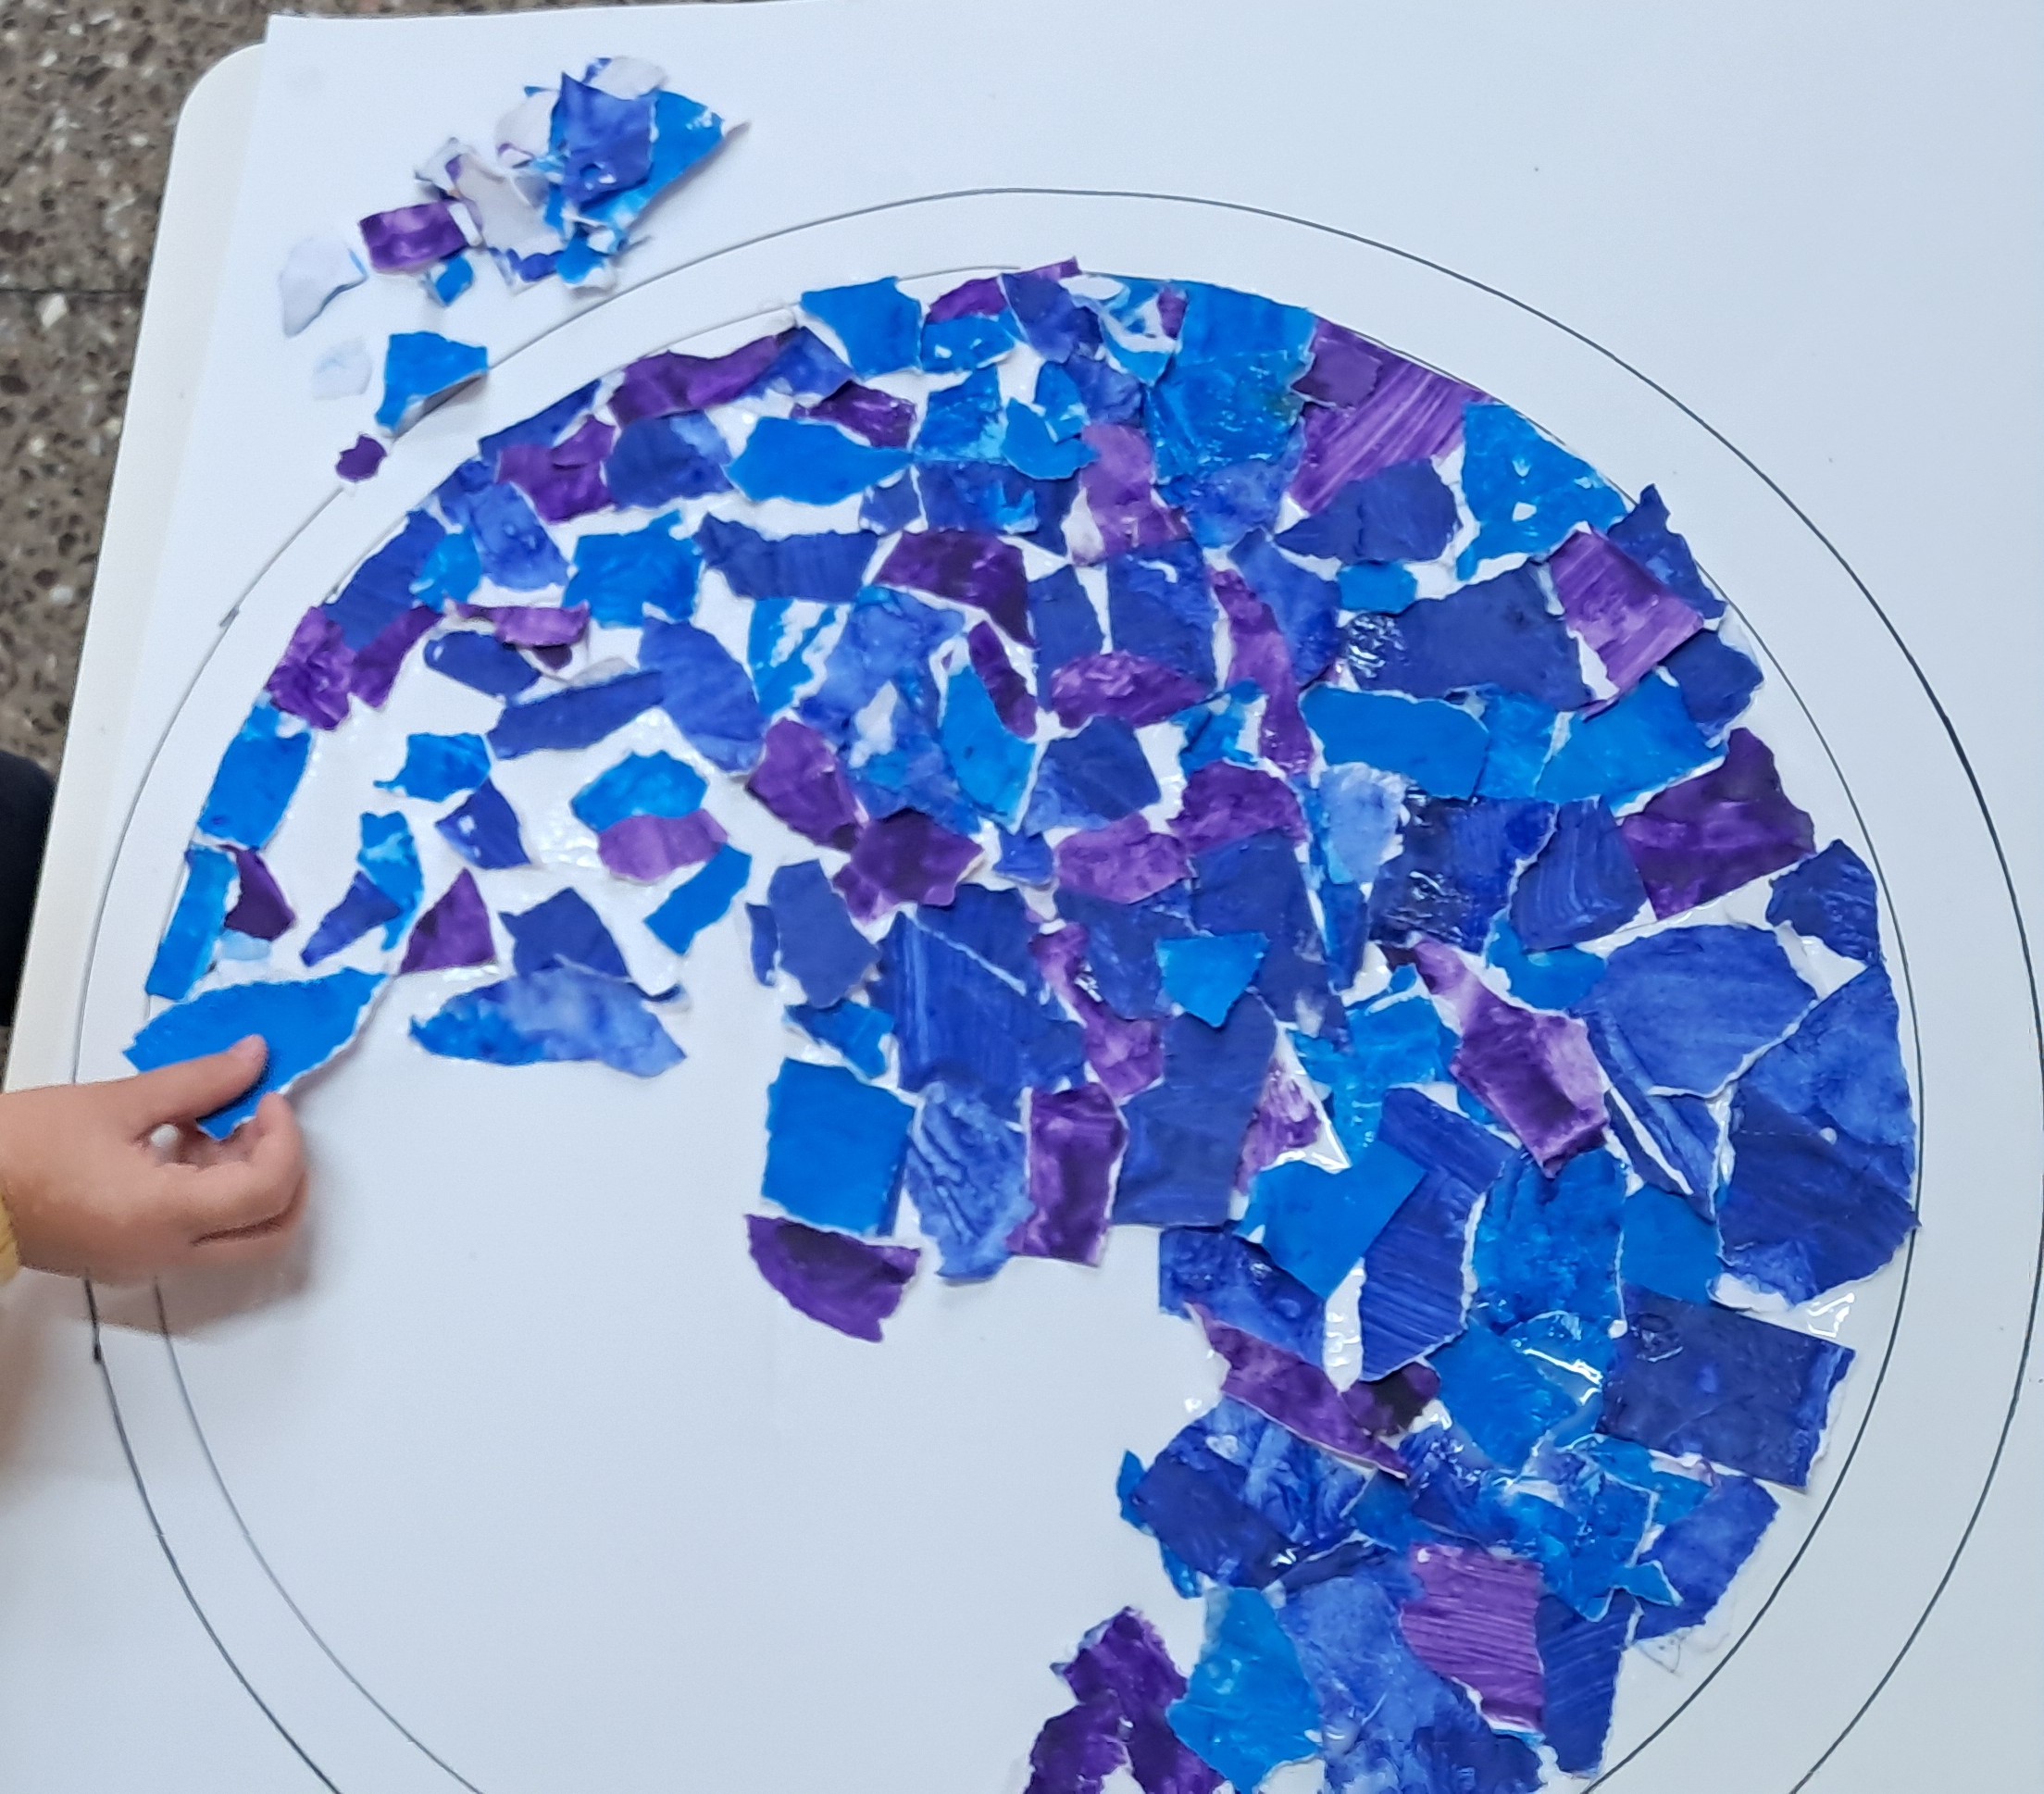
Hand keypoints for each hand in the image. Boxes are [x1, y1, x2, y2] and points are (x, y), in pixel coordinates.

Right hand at [0, 1037, 307, 1281]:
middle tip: (262, 1118)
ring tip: (212, 1119)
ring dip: (247, 1177)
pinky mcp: (131, 1257)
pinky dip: (211, 1190)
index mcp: (166, 1217)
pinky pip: (199, 1233)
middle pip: (271, 1230)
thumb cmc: (19, 1149)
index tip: (268, 1097)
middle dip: (285, 1171)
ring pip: (238, 1234)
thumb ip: (198, 1082)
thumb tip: (254, 1058)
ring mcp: (149, 1263)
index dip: (285, 1138)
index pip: (269, 1190)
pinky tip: (183, 1139)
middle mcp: (167, 1254)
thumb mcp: (116, 1103)